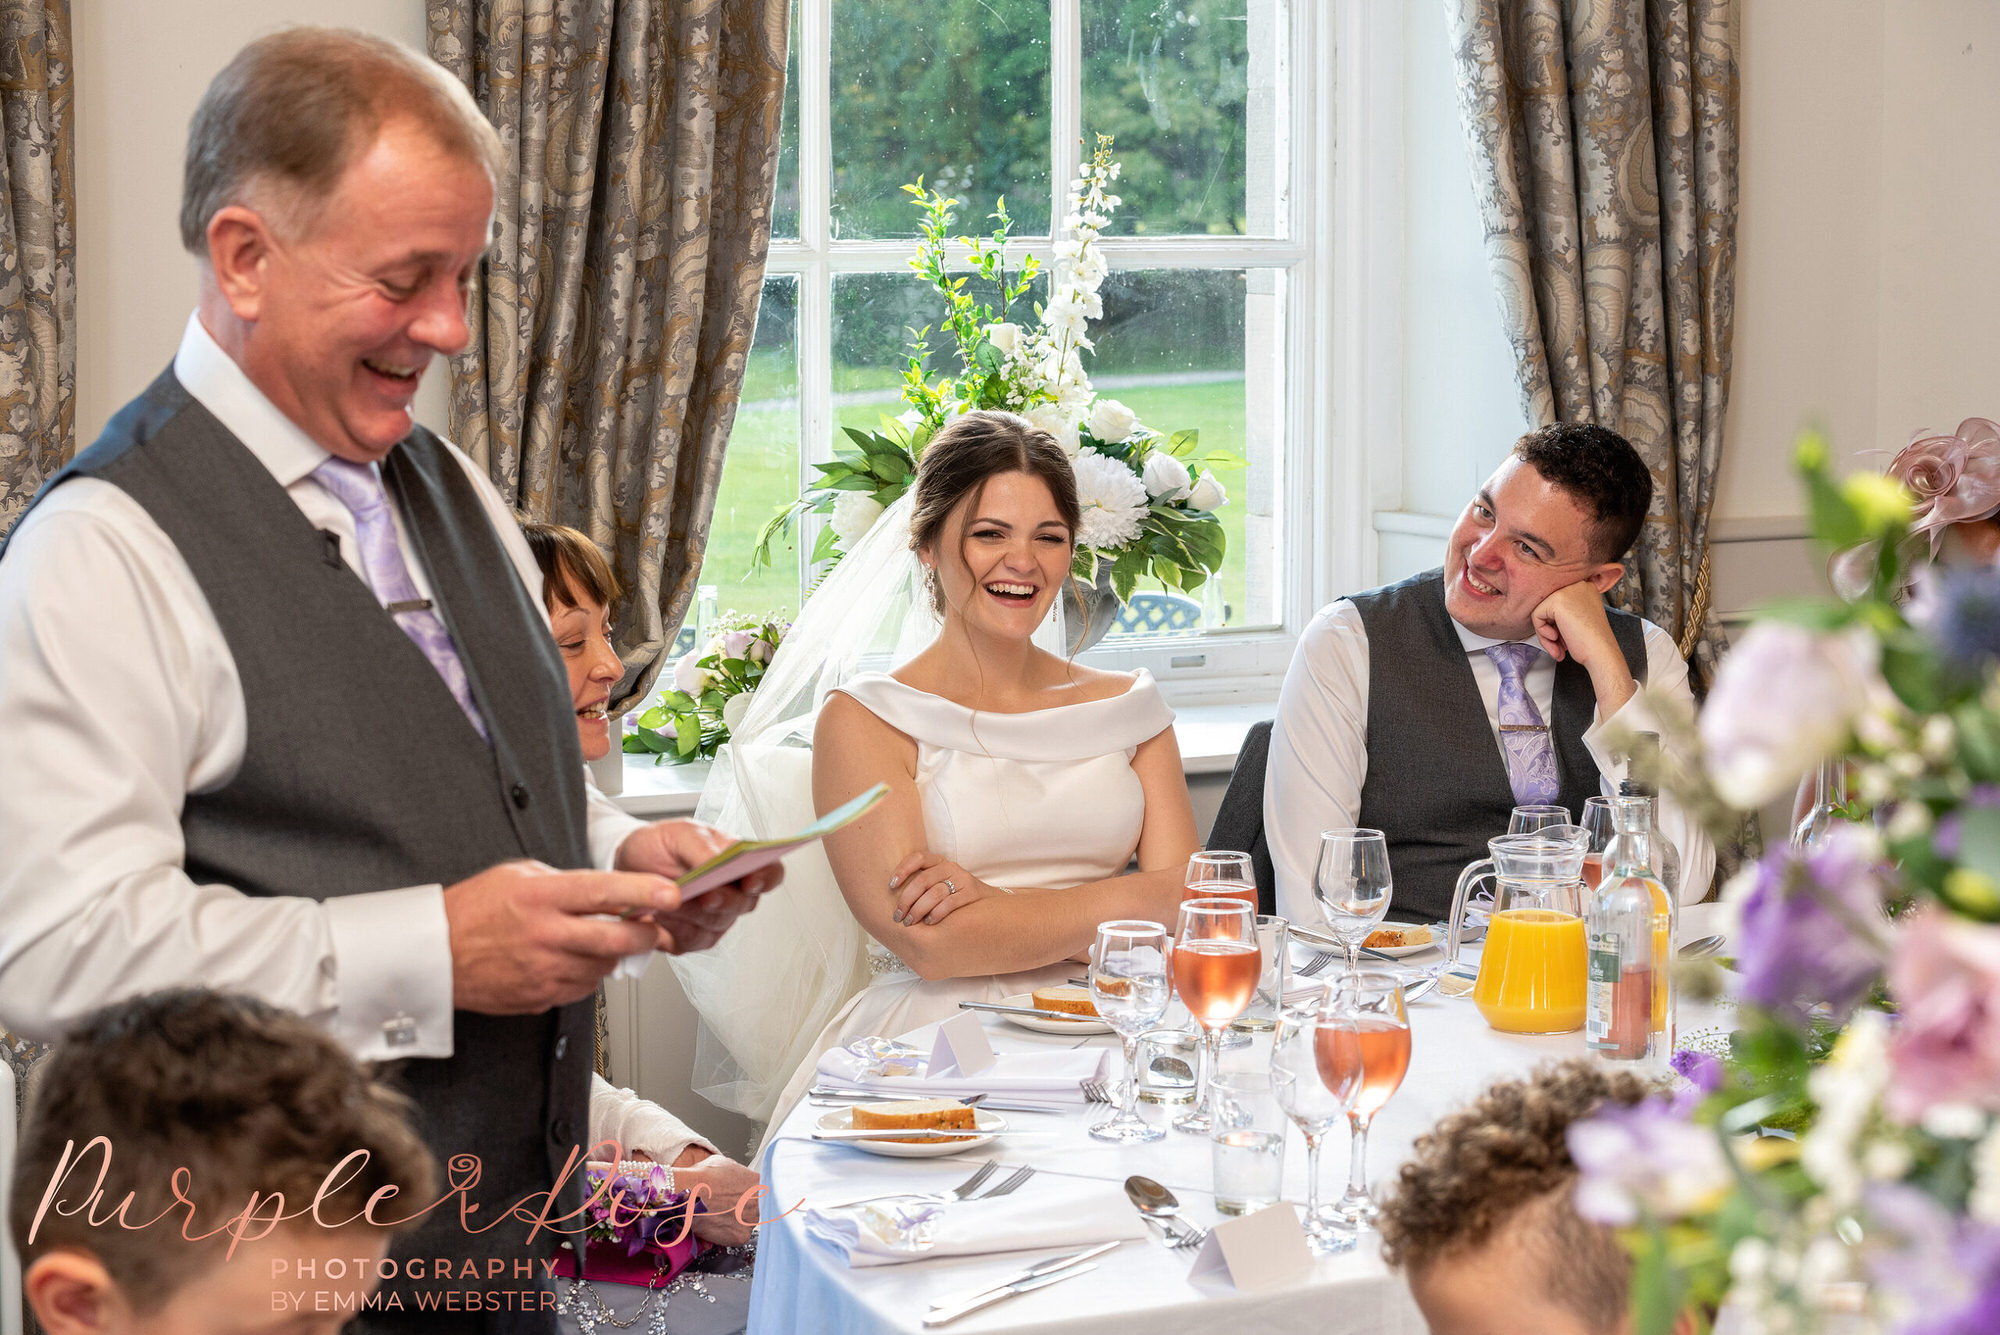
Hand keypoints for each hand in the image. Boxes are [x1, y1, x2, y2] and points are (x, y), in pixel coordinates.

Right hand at [443, 861, 678, 1013]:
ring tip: (596, 940)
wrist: (433, 955)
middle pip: (616, 940)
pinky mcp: (540, 997)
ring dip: (613, 955)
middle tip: (652, 926)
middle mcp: (545, 935)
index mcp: (540, 897)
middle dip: (645, 934)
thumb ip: (565, 881)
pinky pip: (584, 988)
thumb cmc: (474, 908)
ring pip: (604, 967)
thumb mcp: (518, 875)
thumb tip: (610, 891)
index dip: (643, 892)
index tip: (672, 893)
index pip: (603, 892)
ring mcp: (543, 971)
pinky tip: (570, 960)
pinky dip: (588, 974)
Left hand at [615, 820, 782, 953]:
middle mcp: (733, 892)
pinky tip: (660, 915)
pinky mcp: (693, 938)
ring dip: (693, 913)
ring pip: (717, 924)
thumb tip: (719, 861)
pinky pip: (692, 940)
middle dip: (724, 900)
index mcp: (739, 862)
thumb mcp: (678, 833)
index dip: (766, 878)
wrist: (628, 864)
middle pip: (745, 904)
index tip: (751, 880)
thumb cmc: (659, 845)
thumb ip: (702, 846)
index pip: (770, 873)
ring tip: (671, 900)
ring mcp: (715, 918)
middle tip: (707, 895)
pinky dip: (675, 927)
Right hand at [677, 1153, 761, 1245]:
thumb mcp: (724, 1163)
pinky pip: (736, 1237)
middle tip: (727, 1207)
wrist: (690, 1194)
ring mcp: (752, 1220)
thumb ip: (737, 1172)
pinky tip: (716, 1225)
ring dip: (735, 1222)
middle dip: (742, 1208)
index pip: (760, 1191)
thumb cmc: (704, 1177)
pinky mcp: (741, 1237)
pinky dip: (726, 1235)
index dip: (747, 1195)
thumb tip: (734, 1176)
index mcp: (758, 1183)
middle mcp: (760, 1202)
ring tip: (718, 1216)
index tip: (740, 1197)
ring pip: (745, 1223)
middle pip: (754, 1208)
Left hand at [889, 852, 993, 925]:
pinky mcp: (971, 893)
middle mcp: (950, 867)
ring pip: (935, 892)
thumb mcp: (938, 882)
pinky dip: (936, 913)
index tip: (890, 886)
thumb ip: (921, 884)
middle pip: (923, 879)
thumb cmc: (953, 894)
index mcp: (939, 861)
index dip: (903, 869)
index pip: (918, 858)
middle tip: (897, 916)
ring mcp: (962, 879)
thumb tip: (889, 896)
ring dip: (919, 909)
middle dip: (906, 899)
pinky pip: (950, 903)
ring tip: (910, 922)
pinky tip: (929, 922)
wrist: (986, 902)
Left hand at [1531, 581, 1635, 714]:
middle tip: (1559, 645)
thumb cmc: (1592, 642)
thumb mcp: (1578, 618)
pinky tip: (1556, 639)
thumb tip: (1544, 614)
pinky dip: (1542, 633)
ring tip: (1557, 647)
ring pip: (1541, 611)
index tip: (1564, 637)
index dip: (1557, 623)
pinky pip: (1536, 616)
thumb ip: (1563, 611)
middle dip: (1551, 629)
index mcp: (1584, 588)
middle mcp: (1577, 585)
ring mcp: (1567, 591)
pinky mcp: (1557, 600)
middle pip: (1549, 606)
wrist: (1601, 652)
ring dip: (1546, 634)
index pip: (1557, 602)